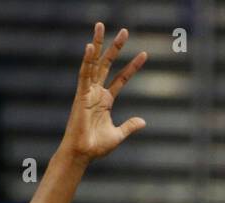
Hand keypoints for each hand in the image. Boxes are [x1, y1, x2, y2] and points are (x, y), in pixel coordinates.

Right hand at [58, 23, 146, 164]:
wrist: (83, 154)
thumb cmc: (96, 147)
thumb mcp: (118, 135)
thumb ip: (129, 126)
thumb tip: (143, 121)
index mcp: (105, 100)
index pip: (121, 79)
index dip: (133, 67)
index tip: (145, 54)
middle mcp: (96, 92)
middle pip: (106, 64)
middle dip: (115, 47)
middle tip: (125, 31)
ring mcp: (87, 92)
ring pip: (93, 63)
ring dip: (98, 44)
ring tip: (101, 26)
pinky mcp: (80, 95)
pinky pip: (83, 74)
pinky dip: (87, 60)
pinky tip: (90, 46)